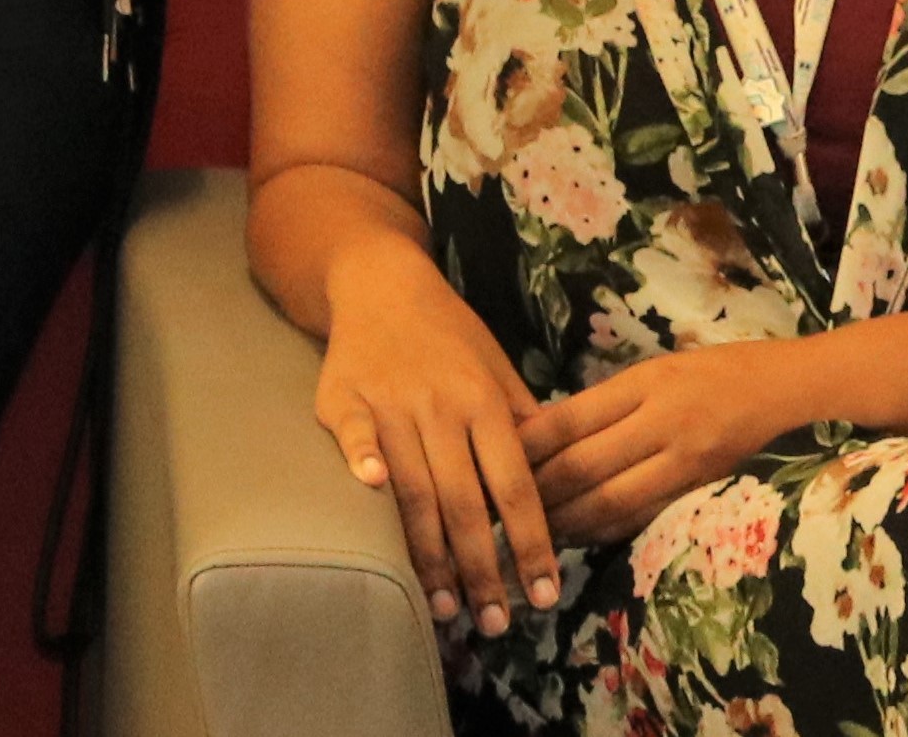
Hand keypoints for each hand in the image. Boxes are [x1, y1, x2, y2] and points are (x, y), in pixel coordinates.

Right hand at [306, 250, 556, 633]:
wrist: (382, 283)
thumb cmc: (449, 338)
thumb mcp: (499, 372)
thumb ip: (525, 428)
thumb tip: (562, 488)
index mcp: (485, 403)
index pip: (517, 487)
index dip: (532, 543)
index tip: (544, 595)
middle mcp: (442, 406)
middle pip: (466, 502)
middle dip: (483, 570)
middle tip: (495, 623)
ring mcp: (392, 402)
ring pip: (414, 488)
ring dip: (428, 554)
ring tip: (443, 607)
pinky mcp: (345, 398)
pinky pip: (355, 436)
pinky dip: (363, 461)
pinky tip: (373, 495)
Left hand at [521, 339, 810, 546]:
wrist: (780, 390)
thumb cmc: (711, 370)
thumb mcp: (654, 370)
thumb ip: (604, 403)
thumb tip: (544, 434)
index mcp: (645, 384)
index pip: (571, 419)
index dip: (530, 446)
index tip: (496, 459)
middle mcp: (661, 423)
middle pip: (583, 466)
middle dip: (537, 491)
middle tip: (498, 506)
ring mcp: (682, 463)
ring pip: (609, 502)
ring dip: (565, 521)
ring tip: (530, 530)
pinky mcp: (697, 491)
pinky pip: (640, 517)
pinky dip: (603, 531)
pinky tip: (576, 538)